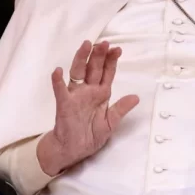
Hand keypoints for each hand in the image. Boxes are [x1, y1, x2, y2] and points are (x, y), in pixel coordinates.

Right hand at [37, 41, 138, 175]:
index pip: (106, 73)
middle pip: (93, 68)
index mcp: (100, 94)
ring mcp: (75, 96)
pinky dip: (58, 81)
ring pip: (78, 73)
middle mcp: (87, 91)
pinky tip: (58, 71)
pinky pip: (60, 91)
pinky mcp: (64, 105)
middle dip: (99, 55)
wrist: (72, 152)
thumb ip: (121, 109)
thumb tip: (136, 97)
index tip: (117, 49)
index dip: (111, 61)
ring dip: (81, 59)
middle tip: (104, 42)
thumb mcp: (109, 124)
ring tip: (86, 45)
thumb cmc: (89, 136)